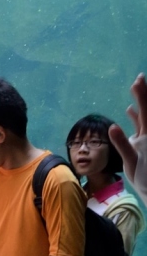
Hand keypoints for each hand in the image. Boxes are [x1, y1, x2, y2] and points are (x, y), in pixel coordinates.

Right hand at [109, 74, 146, 203]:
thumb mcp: (131, 163)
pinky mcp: (142, 145)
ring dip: (140, 102)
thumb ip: (123, 144)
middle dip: (143, 94)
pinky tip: (130, 110)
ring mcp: (145, 139)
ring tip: (137, 87)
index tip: (138, 81)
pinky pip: (140, 126)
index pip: (145, 112)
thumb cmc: (144, 178)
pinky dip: (136, 117)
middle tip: (140, 77)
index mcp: (146, 137)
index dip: (142, 96)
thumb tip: (112, 126)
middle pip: (146, 110)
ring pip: (144, 116)